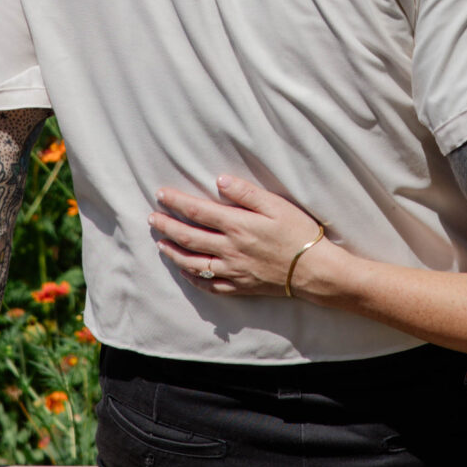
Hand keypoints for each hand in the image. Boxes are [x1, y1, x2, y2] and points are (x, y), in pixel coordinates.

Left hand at [149, 175, 330, 297]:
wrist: (315, 270)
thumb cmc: (299, 232)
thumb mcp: (276, 205)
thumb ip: (246, 193)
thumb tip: (219, 180)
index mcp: (237, 225)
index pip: (198, 211)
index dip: (177, 202)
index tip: (161, 194)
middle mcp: (229, 249)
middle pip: (189, 237)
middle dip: (167, 226)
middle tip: (151, 218)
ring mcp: (232, 270)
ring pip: (194, 263)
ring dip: (174, 252)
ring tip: (161, 244)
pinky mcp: (240, 286)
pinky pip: (210, 284)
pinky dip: (194, 278)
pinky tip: (186, 271)